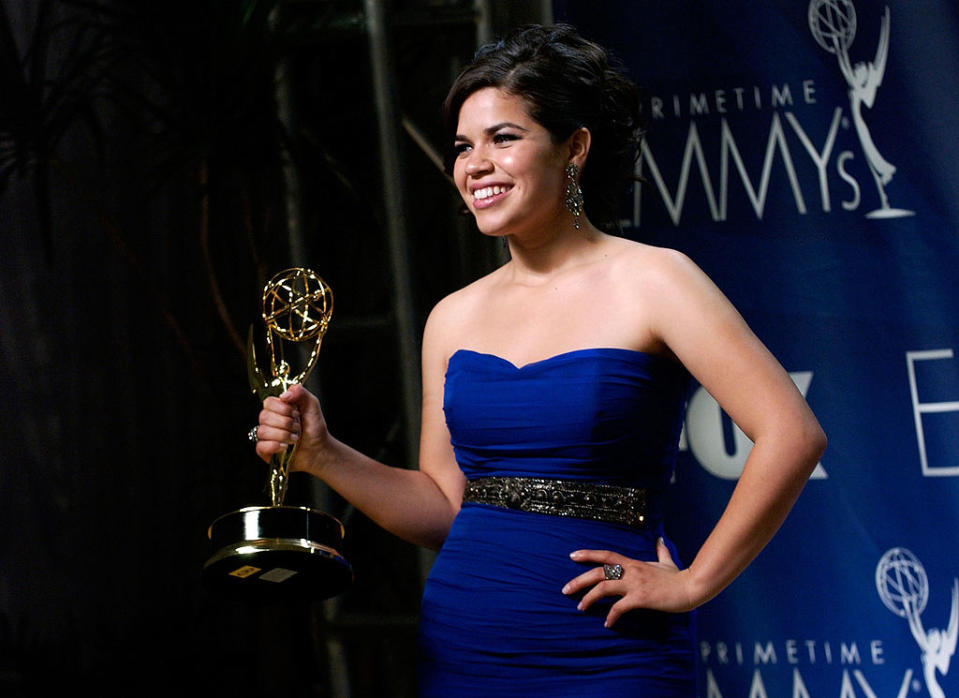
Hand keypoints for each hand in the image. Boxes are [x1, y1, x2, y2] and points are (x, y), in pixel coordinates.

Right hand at [254, 384, 328, 472]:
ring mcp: (266, 436)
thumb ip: (301, 393)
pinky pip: (260, 446)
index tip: (296, 413)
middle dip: (286, 423)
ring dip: (283, 435)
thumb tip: (285, 394)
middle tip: (297, 427)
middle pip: (264, 416)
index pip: (268, 402)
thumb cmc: (314, 428)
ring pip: (263, 431)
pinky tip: (286, 447)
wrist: (319, 449)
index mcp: (278, 408)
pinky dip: (275, 446)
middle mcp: (269, 421)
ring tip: (295, 438)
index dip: (283, 408)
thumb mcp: (312, 406)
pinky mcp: (265, 451)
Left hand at [562, 538, 695, 626]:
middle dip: (579, 581)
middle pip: (598, 573)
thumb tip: (660, 539)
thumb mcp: (666, 560)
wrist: (690, 587)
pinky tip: (607, 623)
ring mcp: (635, 584)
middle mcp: (630, 571)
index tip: (572, 556)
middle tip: (565, 590)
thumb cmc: (678, 576)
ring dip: (589, 598)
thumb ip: (660, 550)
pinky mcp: (641, 598)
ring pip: (604, 588)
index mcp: (633, 563)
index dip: (588, 554)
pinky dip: (611, 616)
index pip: (606, 555)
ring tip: (580, 607)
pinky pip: (619, 607)